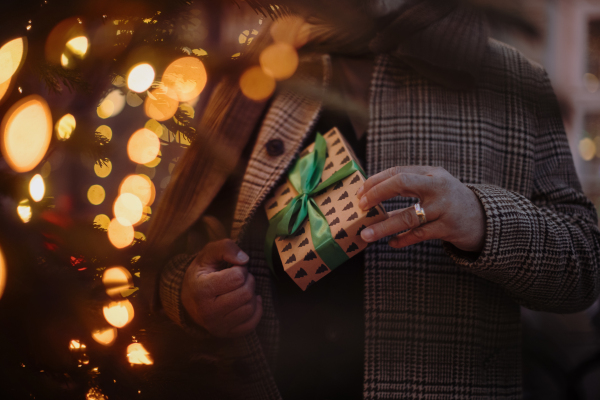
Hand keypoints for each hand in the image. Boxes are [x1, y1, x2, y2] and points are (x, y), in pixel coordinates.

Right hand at [181, 239, 262, 337]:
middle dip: (248, 281)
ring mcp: (217, 326)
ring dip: (251, 294)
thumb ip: (225, 248)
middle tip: (240, 278)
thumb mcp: (207, 254)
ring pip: (250, 308)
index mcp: (202, 290)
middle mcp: (208, 312)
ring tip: (241, 288)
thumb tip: (245, 259)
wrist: (189, 299)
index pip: (237, 278)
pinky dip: (255, 310)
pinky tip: (249, 301)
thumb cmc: (201, 273)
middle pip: (246, 293)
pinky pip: (251, 324)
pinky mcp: (226, 334)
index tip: (233, 268)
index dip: (240, 269)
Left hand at [356, 166, 485, 251]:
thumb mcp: (432, 191)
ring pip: (407, 216)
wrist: (485, 219)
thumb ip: (408, 192)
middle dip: (377, 193)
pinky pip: (419, 235)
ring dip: (383, 227)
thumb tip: (372, 203)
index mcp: (431, 173)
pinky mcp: (449, 227)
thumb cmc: (449, 203)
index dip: (375, 182)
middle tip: (361, 206)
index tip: (360, 193)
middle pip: (401, 183)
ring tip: (366, 235)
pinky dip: (402, 240)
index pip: (397, 171)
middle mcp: (437, 186)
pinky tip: (392, 243)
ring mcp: (444, 207)